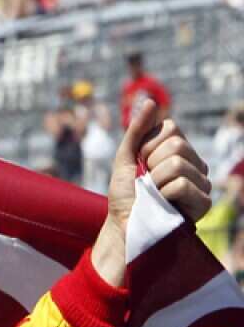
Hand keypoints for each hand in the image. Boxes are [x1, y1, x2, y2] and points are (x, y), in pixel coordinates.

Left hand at [90, 99, 211, 285]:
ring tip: (154, 195)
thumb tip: (149, 100)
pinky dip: (164, 195)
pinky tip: (164, 204)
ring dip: (155, 182)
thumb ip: (137, 130)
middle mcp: (195, 164)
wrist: (123, 226)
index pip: (170, 128)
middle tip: (147, 182)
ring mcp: (202, 183)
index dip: (147, 145)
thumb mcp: (124, 159)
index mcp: (179, 151)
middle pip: (175, 145)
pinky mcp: (204, 203)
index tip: (140, 164)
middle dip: (150, 164)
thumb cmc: (125, 195)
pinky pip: (183, 184)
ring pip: (177, 164)